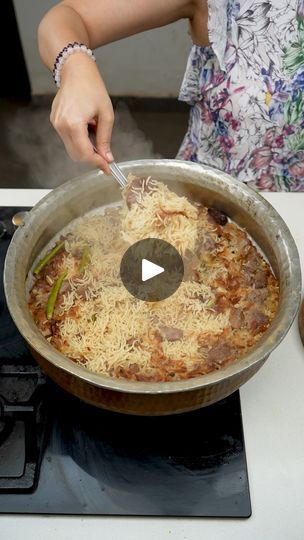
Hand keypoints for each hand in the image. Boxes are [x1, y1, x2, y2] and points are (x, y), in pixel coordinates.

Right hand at [50, 54, 113, 172]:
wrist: (75, 70)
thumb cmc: (91, 86)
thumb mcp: (106, 114)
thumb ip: (105, 138)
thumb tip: (107, 157)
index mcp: (74, 124)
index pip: (85, 154)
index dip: (98, 163)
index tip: (108, 168)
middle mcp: (61, 125)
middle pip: (77, 155)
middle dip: (92, 159)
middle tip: (105, 156)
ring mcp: (55, 123)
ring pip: (72, 149)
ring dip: (85, 148)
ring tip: (95, 131)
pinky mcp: (54, 121)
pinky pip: (67, 139)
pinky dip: (79, 140)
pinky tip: (87, 127)